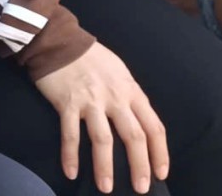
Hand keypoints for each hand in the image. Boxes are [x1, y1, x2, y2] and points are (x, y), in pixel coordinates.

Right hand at [34, 43, 168, 193]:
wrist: (60, 40)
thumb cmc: (92, 58)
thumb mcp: (120, 73)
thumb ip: (129, 97)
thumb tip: (138, 124)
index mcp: (131, 90)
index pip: (153, 126)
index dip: (160, 152)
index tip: (161, 173)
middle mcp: (114, 97)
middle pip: (134, 136)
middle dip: (139, 165)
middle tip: (141, 188)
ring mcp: (91, 100)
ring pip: (103, 139)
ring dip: (105, 167)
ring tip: (106, 188)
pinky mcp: (67, 103)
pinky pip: (71, 134)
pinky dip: (71, 155)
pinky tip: (71, 172)